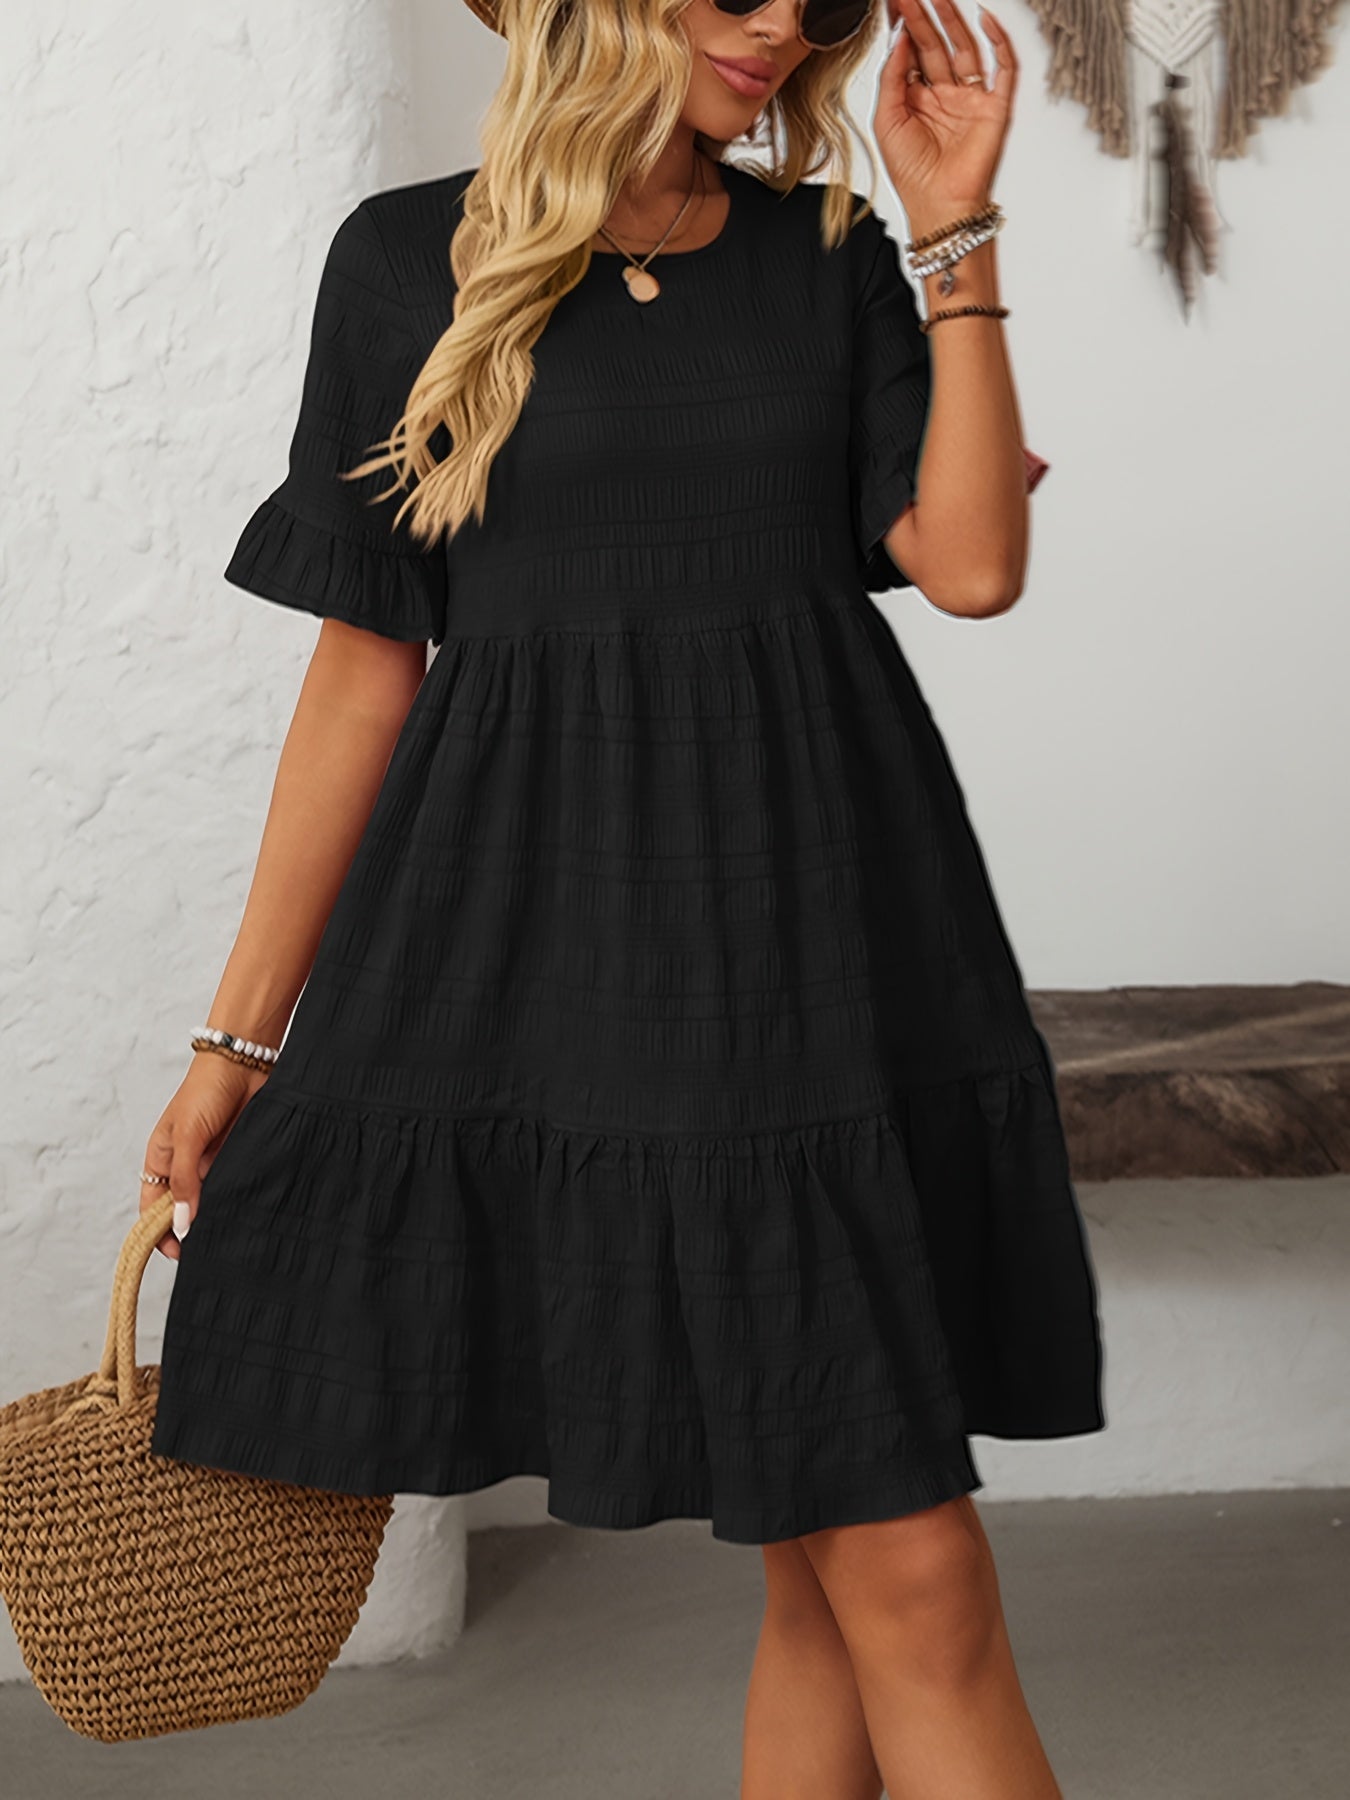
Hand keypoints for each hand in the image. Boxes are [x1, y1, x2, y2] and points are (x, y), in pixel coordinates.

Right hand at [140, 1053, 266, 1259]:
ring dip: (215, 1217)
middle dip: (189, 1230)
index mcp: (161, 1160)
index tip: (174, 1254)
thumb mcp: (188, 1137)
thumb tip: (180, 1224)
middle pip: (181, 1209)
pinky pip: (233, 1187)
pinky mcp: (237, 1158)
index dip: (158, 1232)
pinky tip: (245, 1214)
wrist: (244, 1064)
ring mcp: (212, 1163)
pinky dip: (236, 1201)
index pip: (152, 1207)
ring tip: (226, 1238)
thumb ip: (185, 1180)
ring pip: (210, 1202)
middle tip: (205, 1251)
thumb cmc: (205, 1091)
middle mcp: (185, 1165)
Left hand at [875, 0, 1017, 230]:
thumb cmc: (911, 174)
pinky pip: (1003, 67)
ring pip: (963, 48)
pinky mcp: (995, 107)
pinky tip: (984, 19)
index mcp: (917, 100)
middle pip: (934, 45)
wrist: (938, 205)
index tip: (893, 3)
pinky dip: (998, 42)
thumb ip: (891, 77)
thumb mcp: (887, 120)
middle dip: (921, 17)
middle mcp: (944, 95)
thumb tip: (898, 38)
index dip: (902, 27)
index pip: (911, 53)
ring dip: (951, 20)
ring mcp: (970, 99)